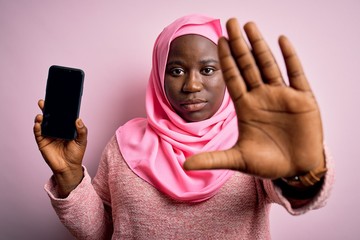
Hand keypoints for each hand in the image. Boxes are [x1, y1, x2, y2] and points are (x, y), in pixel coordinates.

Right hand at [34, 99, 86, 195]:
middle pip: (49, 117)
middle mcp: (56, 129)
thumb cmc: (76, 154)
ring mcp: (48, 135)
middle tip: (43, 102)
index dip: (58, 108)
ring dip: (40, 118)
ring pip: (42, 123)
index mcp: (65, 127)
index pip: (60, 116)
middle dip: (45, 109)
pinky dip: (37, 128)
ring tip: (41, 116)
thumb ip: (82, 130)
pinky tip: (38, 124)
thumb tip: (78, 120)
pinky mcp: (42, 142)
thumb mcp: (82, 141)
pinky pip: (38, 133)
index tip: (56, 100)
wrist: (69, 167)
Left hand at [184, 19, 324, 178]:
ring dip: (259, 45)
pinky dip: (289, 57)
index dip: (226, 60)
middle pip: (248, 66)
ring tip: (249, 26)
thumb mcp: (238, 160)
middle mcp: (262, 97)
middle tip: (230, 23)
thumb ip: (212, 159)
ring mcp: (282, 96)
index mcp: (246, 107)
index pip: (233, 78)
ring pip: (268, 65)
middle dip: (239, 45)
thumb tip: (185, 165)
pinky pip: (295, 73)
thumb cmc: (268, 164)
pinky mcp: (302, 99)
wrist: (296, 171)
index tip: (218, 41)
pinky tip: (281, 40)